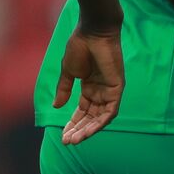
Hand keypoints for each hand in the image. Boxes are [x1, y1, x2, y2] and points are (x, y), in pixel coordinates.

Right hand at [53, 28, 124, 143]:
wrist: (92, 31)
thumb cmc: (80, 46)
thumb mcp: (69, 72)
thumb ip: (64, 89)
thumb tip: (56, 106)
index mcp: (90, 87)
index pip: (82, 112)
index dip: (73, 124)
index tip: (63, 136)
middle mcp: (101, 91)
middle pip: (91, 117)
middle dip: (79, 130)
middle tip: (67, 142)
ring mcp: (110, 90)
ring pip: (101, 117)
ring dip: (88, 130)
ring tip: (75, 140)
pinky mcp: (117, 87)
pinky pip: (111, 110)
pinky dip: (101, 122)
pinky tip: (89, 131)